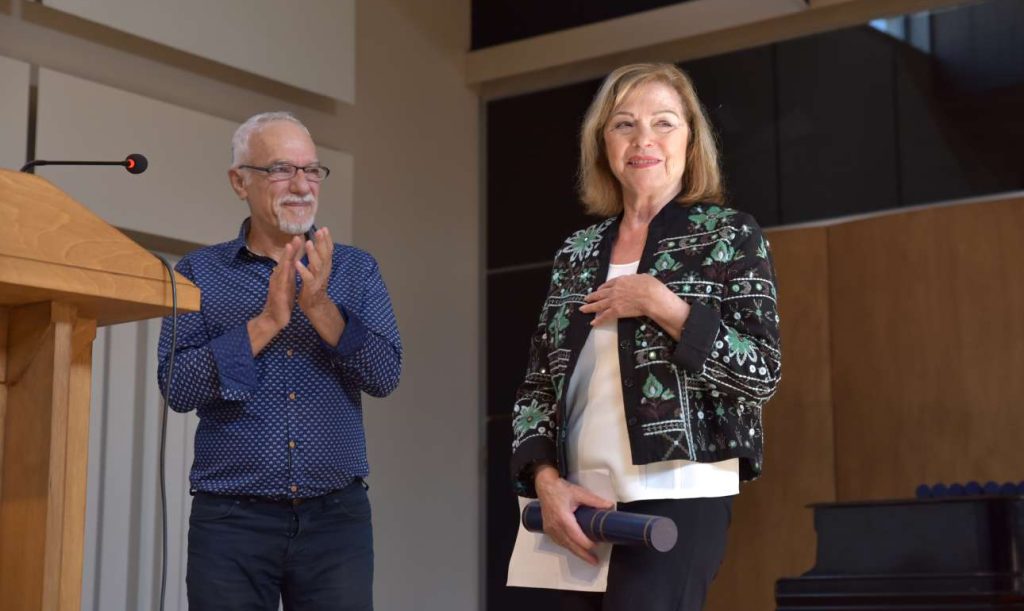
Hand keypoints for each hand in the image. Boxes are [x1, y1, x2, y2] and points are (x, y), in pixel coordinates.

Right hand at [247, 239, 298, 353]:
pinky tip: (286, 266)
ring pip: (281, 267)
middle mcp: (278, 277)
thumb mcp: (288, 284)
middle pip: (285, 260)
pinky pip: (281, 281)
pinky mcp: (278, 292)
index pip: (289, 259)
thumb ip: (289, 273)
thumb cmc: (282, 301)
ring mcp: (277, 284)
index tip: (301, 236)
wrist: (274, 318)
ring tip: (290, 245)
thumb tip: (292, 262)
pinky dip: (284, 272)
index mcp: (283, 275)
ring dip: (286, 256)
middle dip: (291, 248)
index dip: (295, 248)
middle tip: (297, 235)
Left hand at [296, 227, 333, 312]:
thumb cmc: (314, 285)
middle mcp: (324, 271)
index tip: (324, 228)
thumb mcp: (319, 269)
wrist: (315, 305)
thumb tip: (319, 243)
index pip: (328, 250)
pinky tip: (297, 263)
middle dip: (322, 242)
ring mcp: (318, 279)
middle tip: (319, 231)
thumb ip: (319, 257)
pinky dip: (303, 270)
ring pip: (317, 265)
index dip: (327, 240)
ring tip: (308, 243)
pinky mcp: (310, 287)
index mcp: (325, 266)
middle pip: (325, 255)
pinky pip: (307, 278)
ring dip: (313, 254)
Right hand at [533, 465, 613, 564]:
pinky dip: (568, 547)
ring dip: (576, 552)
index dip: (587, 543)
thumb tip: (609, 506)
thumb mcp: (579, 493)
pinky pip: (559, 542)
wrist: (545, 486)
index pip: (577, 537)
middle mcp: (555, 526)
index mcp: (563, 518)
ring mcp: (550, 529)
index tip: (598, 544)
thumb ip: (594, 501)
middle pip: (571, 545)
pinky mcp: (548, 529)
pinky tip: (575, 549)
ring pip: (564, 545)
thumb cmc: (561, 489)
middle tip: (595, 561)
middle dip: (583, 554)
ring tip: (588, 558)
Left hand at [579, 274, 668, 324]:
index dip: (602, 287)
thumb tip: (637, 279)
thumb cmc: (651, 287)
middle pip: (600, 293)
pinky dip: (598, 320)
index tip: (599, 289)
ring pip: (598, 305)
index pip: (608, 284)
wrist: (651, 297)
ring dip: (589, 307)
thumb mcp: (643, 277)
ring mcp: (614, 301)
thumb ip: (636, 278)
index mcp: (621, 280)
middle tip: (586, 298)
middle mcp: (614, 290)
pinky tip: (593, 323)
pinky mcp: (616, 311)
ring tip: (583, 309)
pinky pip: (605, 316)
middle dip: (592, 296)